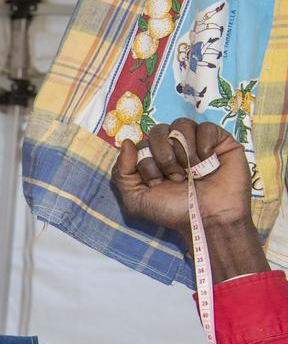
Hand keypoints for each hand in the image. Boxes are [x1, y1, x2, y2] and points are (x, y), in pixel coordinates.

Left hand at [111, 118, 249, 232]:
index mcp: (153, 159)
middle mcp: (173, 148)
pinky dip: (203, 144)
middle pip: (158, 131)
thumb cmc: (173, 211)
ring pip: (180, 125)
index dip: (146, 162)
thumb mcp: (136, 199)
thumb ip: (122, 173)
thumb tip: (126, 142)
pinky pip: (205, 127)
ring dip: (183, 151)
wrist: (208, 218)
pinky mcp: (220, 140)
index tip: (157, 182)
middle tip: (175, 177)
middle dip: (164, 156)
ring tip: (191, 171)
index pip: (141, 143)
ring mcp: (196, 142)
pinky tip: (207, 161)